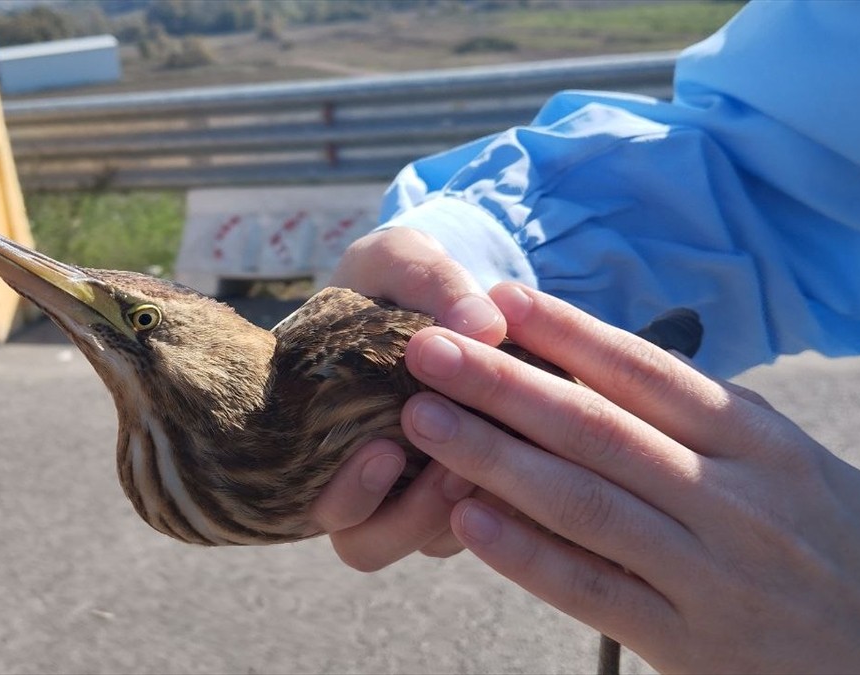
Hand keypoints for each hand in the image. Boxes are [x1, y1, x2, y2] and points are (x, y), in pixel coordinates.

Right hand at [310, 227, 508, 569]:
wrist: (440, 287)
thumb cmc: (398, 279)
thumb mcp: (401, 260)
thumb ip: (429, 281)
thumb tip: (484, 324)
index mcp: (320, 438)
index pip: (322, 509)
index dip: (350, 496)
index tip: (385, 451)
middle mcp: (364, 479)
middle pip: (369, 544)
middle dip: (409, 515)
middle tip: (450, 468)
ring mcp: (417, 490)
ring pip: (435, 539)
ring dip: (464, 504)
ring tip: (499, 450)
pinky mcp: (479, 487)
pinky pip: (495, 516)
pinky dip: (514, 489)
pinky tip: (539, 441)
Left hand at [399, 282, 859, 673]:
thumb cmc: (848, 553)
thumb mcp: (800, 469)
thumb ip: (715, 422)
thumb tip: (622, 366)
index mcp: (759, 444)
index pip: (646, 374)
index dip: (564, 333)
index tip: (496, 299)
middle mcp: (734, 500)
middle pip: (598, 427)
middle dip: (502, 382)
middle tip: (425, 348)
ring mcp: (711, 576)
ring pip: (584, 502)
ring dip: (494, 457)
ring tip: (424, 420)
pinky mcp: (693, 647)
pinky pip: (596, 592)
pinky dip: (528, 556)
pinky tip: (468, 522)